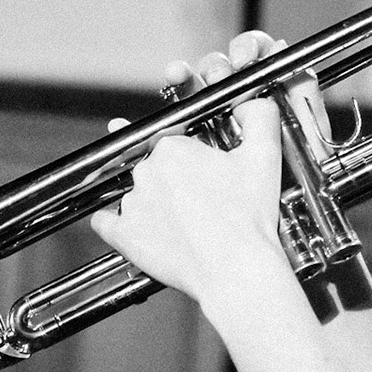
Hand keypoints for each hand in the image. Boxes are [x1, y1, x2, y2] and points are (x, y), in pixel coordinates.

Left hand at [91, 32, 291, 320]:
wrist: (236, 270)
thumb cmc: (250, 217)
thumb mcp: (265, 155)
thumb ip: (259, 116)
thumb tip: (252, 101)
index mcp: (173, 147)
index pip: (173, 141)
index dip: (190, 155)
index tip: (202, 168)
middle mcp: (145, 171)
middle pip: (152, 165)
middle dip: (172, 178)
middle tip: (198, 197)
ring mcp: (131, 204)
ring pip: (134, 192)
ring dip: (150, 200)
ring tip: (179, 218)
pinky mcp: (122, 235)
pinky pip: (106, 221)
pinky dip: (113, 221)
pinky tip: (131, 223)